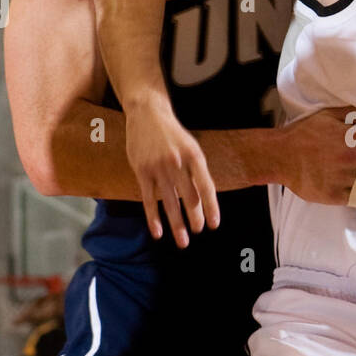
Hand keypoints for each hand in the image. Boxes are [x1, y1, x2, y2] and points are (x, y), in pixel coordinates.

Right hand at [125, 99, 219, 247]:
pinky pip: (149, 199)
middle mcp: (177, 162)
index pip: (206, 186)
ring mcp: (158, 167)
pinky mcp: (141, 171)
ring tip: (183, 242)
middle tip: (197, 232)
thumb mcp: (191, 146)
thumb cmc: (172, 134)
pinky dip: (153, 218)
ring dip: (176, 224)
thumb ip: (196, 171)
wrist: (147, 113)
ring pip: (170, 202)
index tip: (214, 224)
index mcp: (194, 156)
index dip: (211, 207)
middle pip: (189, 197)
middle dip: (194, 218)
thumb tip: (204, 200)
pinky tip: (158, 232)